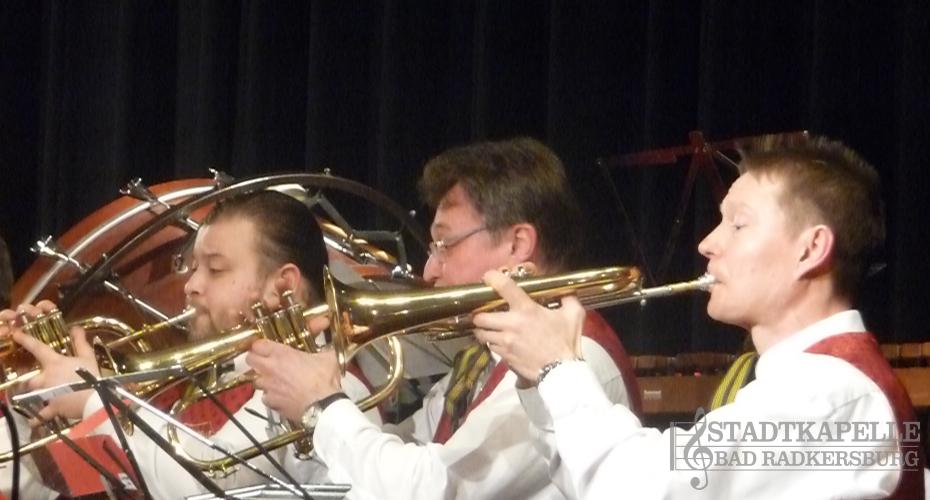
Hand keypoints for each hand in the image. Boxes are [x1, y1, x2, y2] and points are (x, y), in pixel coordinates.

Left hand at [7, 301, 99, 420]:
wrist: (94, 399)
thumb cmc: (92, 375)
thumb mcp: (88, 356)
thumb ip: (80, 342)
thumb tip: (75, 327)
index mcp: (54, 363)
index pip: (37, 348)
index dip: (25, 340)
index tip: (15, 334)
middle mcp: (46, 378)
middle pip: (30, 378)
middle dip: (29, 379)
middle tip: (30, 380)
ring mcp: (46, 394)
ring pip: (32, 395)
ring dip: (32, 395)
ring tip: (32, 397)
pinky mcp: (51, 408)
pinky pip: (40, 415)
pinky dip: (37, 419)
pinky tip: (33, 422)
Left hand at [247, 341, 341, 420]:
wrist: (323, 406)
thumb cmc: (324, 381)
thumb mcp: (328, 358)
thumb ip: (325, 350)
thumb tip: (329, 348)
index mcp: (282, 354)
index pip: (258, 344)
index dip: (260, 345)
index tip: (265, 347)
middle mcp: (270, 369)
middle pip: (250, 360)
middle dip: (256, 359)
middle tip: (266, 361)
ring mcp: (269, 387)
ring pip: (256, 380)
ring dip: (263, 379)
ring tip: (275, 380)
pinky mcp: (272, 402)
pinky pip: (265, 398)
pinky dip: (271, 397)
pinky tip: (281, 396)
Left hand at [473, 270, 584, 383]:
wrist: (562, 372)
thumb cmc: (567, 341)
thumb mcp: (574, 315)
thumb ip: (568, 298)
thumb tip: (565, 290)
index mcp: (526, 310)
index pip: (503, 287)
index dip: (492, 278)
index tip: (488, 277)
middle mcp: (510, 324)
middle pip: (480, 316)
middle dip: (480, 313)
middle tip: (486, 312)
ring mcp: (505, 342)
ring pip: (481, 333)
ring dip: (483, 330)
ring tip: (489, 327)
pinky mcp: (504, 357)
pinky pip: (490, 347)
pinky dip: (492, 343)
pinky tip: (499, 342)